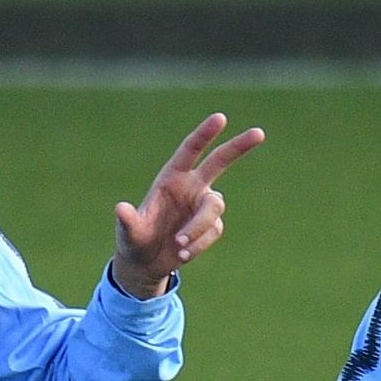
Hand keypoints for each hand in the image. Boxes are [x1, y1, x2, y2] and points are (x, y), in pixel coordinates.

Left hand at [110, 113, 263, 297]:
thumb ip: (128, 220)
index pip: (191, 150)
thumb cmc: (134, 240)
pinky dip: (197, 244)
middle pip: (220, 161)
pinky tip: (181, 255)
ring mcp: (202, 206)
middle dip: (239, 146)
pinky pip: (212, 232)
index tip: (220, 118)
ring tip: (178, 246)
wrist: (146, 263)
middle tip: (259, 133)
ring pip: (214, 207)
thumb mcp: (129, 231)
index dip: (205, 134)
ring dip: (198, 227)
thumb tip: (121, 209)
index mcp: (171, 177)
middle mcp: (191, 187)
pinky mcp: (210, 226)